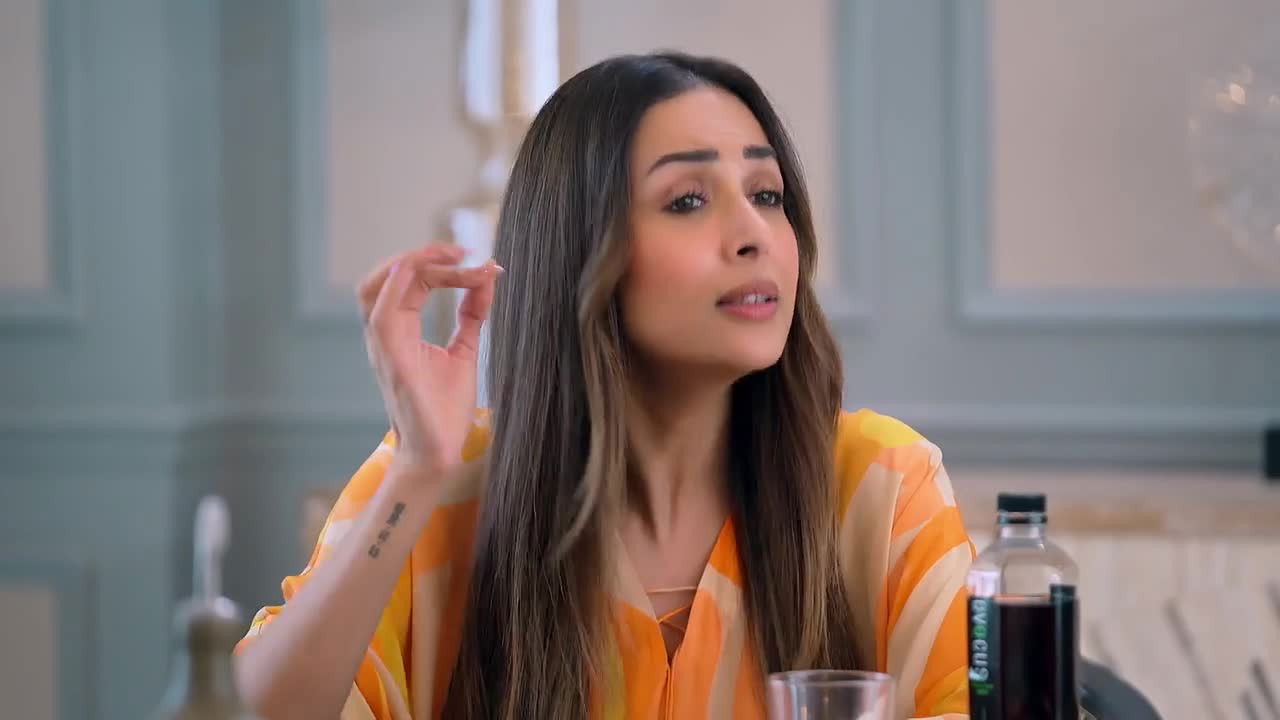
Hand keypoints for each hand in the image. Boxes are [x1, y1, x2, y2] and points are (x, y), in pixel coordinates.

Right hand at [357, 243, 502, 474]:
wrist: (440, 452)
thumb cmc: (445, 409)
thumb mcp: (464, 350)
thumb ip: (471, 315)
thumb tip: (486, 278)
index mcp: (400, 329)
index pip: (410, 280)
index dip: (441, 263)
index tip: (481, 262)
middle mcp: (385, 333)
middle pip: (386, 276)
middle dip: (422, 254)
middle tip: (462, 250)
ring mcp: (382, 345)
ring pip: (375, 287)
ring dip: (411, 264)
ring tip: (450, 257)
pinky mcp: (389, 358)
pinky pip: (380, 313)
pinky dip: (397, 287)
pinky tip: (423, 271)